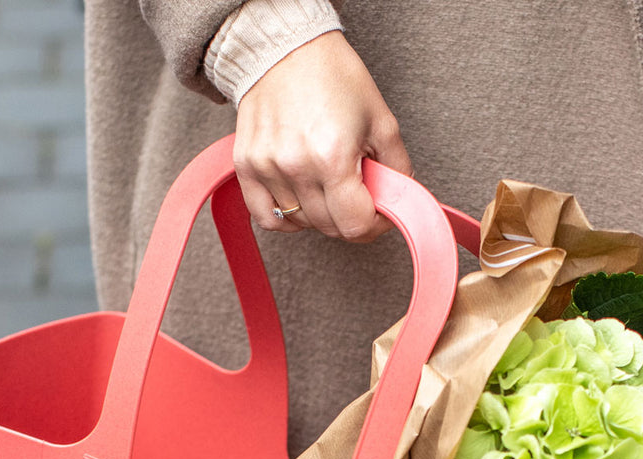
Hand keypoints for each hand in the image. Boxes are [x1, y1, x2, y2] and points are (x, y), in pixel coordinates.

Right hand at [233, 31, 411, 241]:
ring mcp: (267, 168)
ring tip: (327, 183)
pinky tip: (301, 200)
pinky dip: (286, 218)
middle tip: (356, 191)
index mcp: (332, 156)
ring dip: (320, 213)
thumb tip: (396, 205)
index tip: (379, 212)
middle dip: (349, 216)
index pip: (355, 225)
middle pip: (329, 227)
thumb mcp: (381, 121)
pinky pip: (268, 218)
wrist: (286, 48)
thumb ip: (395, 171)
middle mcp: (295, 166)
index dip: (375, 225)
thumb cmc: (334, 77)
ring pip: (301, 223)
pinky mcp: (246, 166)